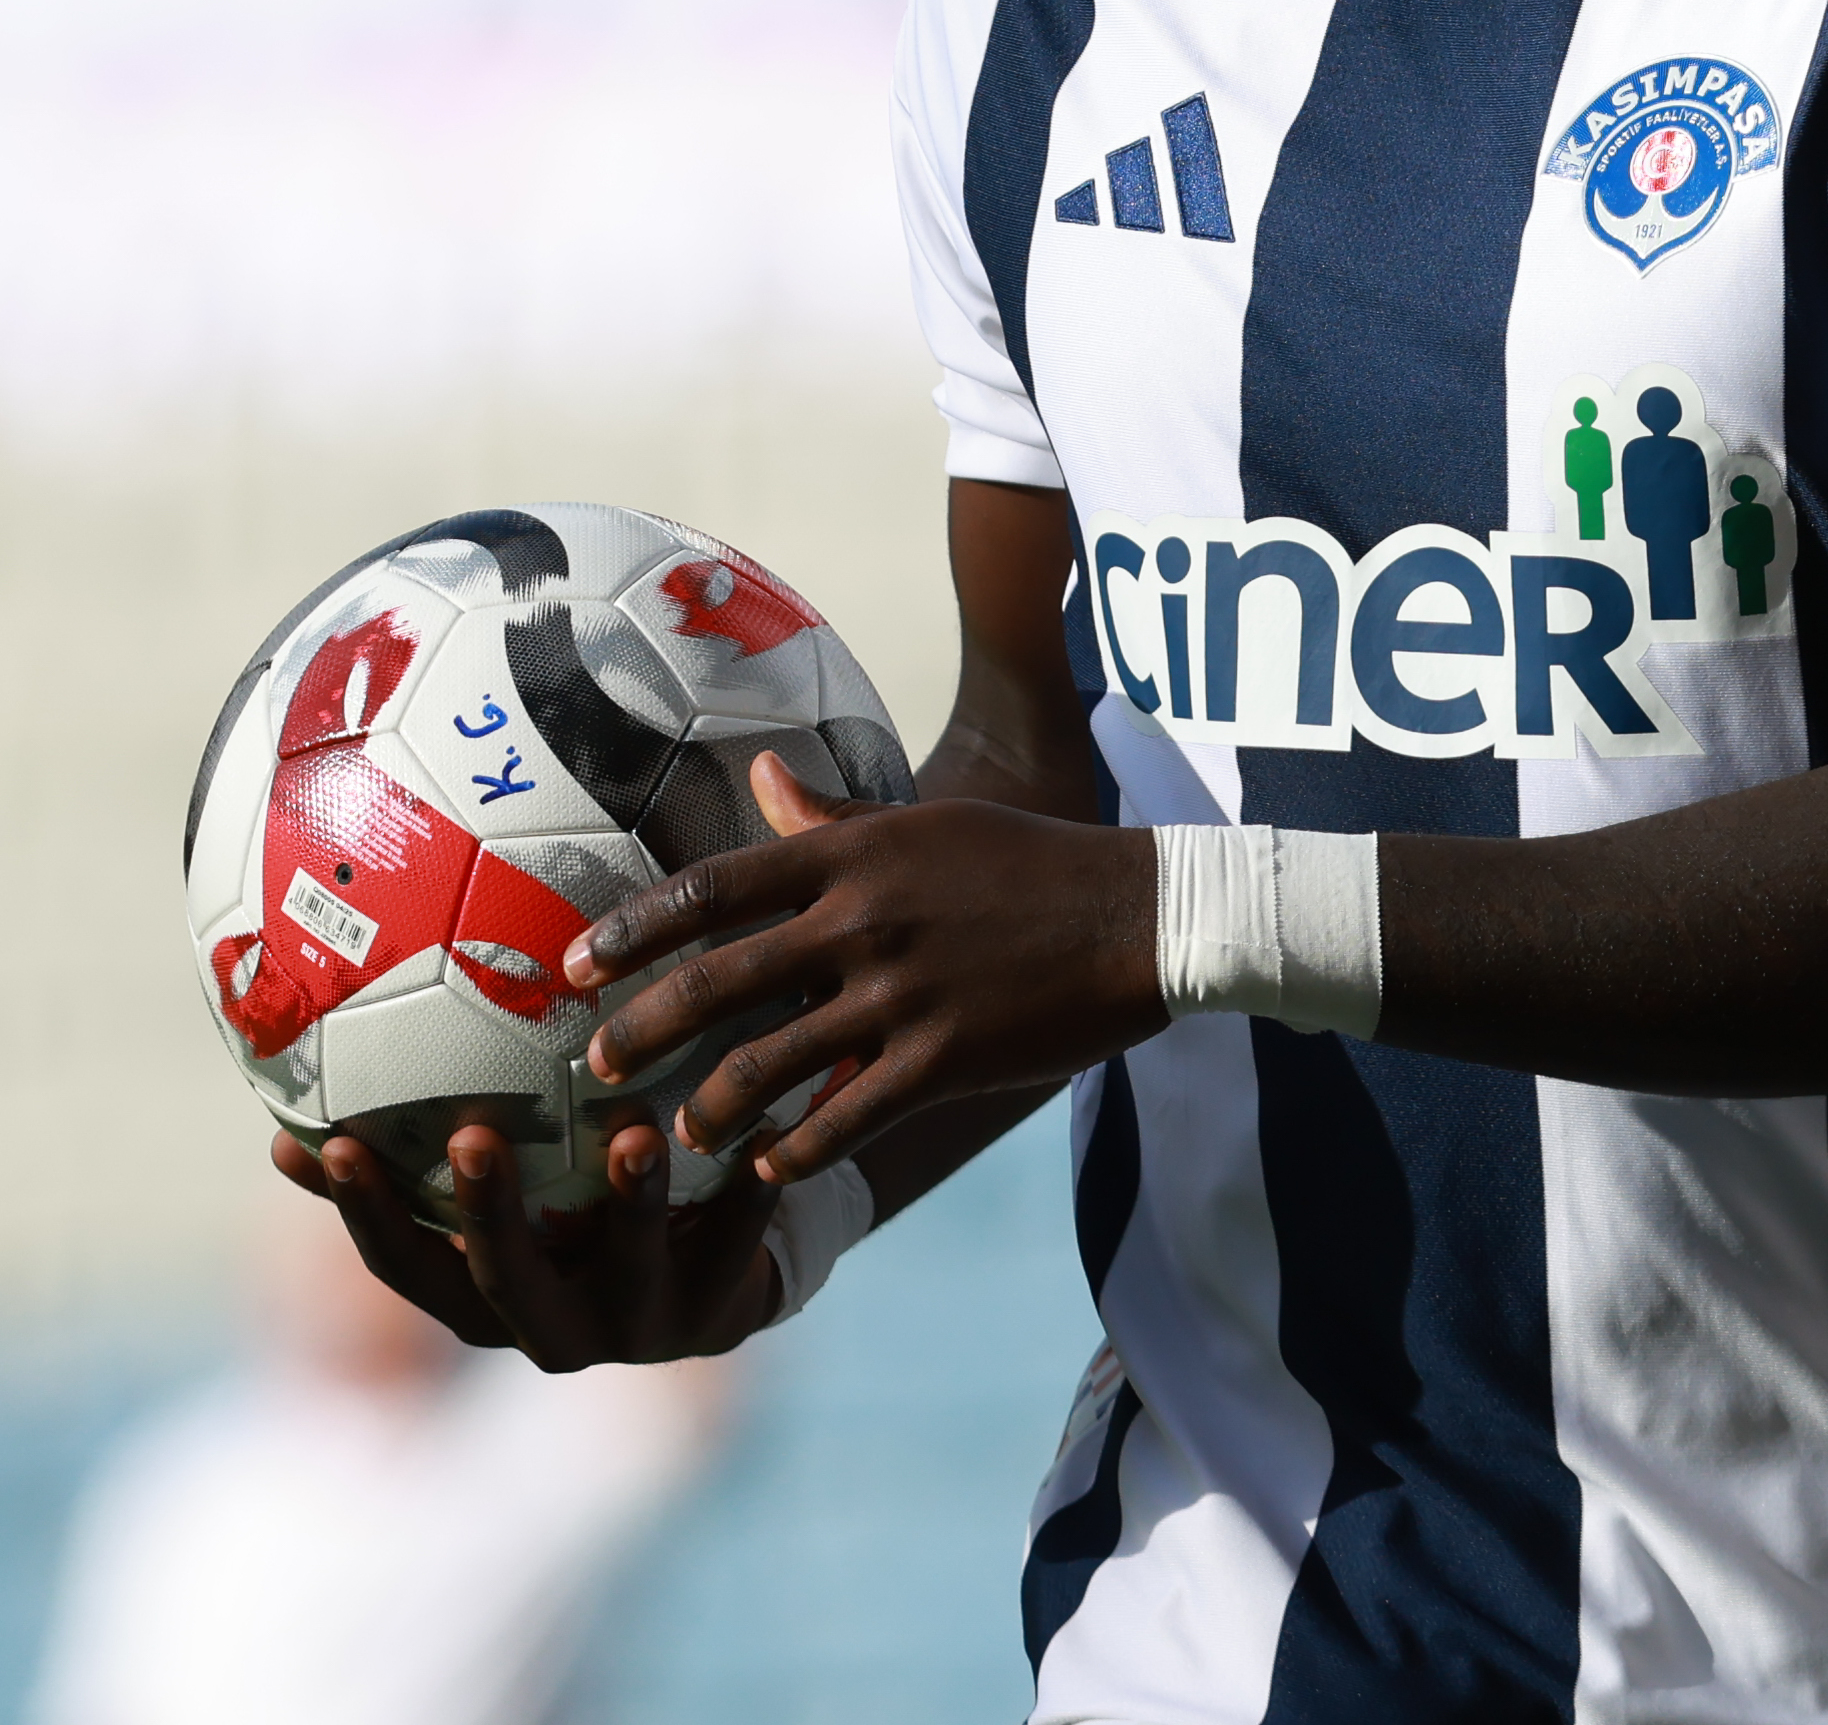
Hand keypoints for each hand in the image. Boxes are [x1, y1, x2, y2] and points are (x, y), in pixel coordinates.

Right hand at [272, 1112, 784, 1368]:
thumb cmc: (576, 1219)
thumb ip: (421, 1153)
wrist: (708, 1287)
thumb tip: (304, 1078)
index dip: (363, 1213)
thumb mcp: (501, 1202)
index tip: (329, 1141)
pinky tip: (759, 1128)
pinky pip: (735, 1241)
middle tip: (472, 1132)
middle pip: (504, 1280)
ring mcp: (636, 1324)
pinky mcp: (718, 1305)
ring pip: (627, 1264)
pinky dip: (746, 1190)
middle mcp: (550, 1327)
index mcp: (482, 1302)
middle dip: (486, 1212)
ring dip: (630, 1200)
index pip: (405, 1265)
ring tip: (638, 1131)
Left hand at [566, 752, 1162, 1187]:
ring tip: (680, 1134)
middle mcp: (862, 919)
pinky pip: (844, 1116)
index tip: (576, 964)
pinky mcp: (942, 1058)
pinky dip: (795, 1148)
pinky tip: (770, 1166)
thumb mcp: (926, 823)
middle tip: (594, 1065)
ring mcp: (901, 993)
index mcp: (853, 855)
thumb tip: (763, 775)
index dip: (634, 929)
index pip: (715, 887)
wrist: (1136, 914)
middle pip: (719, 979)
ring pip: (768, 1061)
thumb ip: (831, 817)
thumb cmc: (1028, 862)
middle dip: (642, 1027)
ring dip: (708, 1105)